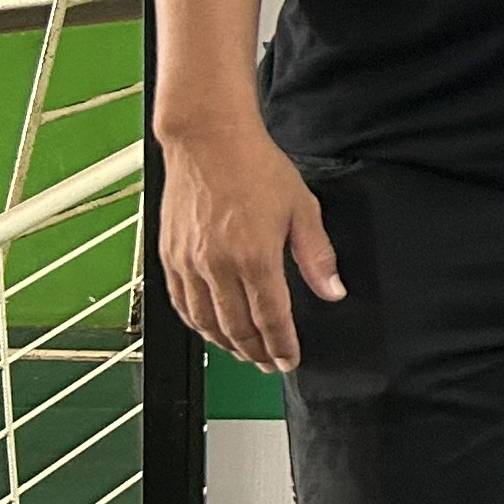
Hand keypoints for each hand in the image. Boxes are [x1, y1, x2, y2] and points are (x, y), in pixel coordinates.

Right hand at [155, 113, 343, 372]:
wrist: (208, 140)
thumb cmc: (256, 167)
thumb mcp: (302, 207)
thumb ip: (317, 255)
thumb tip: (333, 291)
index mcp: (254, 256)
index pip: (270, 318)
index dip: (281, 346)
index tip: (289, 361)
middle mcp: (217, 265)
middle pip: (236, 327)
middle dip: (255, 352)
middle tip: (268, 364)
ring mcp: (189, 262)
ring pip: (205, 321)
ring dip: (226, 344)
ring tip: (244, 352)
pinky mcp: (169, 255)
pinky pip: (181, 303)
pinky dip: (196, 324)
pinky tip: (209, 329)